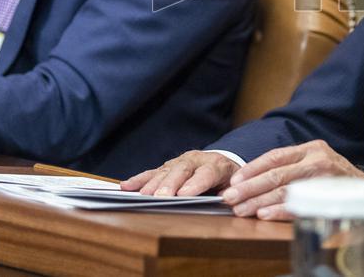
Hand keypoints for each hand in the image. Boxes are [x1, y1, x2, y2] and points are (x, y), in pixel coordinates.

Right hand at [120, 150, 239, 196]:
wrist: (225, 162)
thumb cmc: (231, 181)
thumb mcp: (237, 187)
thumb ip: (230, 194)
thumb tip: (224, 203)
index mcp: (218, 165)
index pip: (207, 173)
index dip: (196, 184)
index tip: (184, 195)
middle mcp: (197, 159)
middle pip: (182, 170)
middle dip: (170, 184)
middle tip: (160, 197)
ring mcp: (180, 161)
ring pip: (165, 170)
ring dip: (152, 184)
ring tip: (143, 196)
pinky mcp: (168, 166)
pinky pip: (152, 172)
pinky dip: (139, 180)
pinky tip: (126, 186)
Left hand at [222, 139, 363, 227]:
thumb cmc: (341, 184)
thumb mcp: (318, 167)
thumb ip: (294, 170)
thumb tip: (256, 182)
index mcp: (312, 148)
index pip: (275, 156)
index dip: (252, 168)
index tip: (235, 179)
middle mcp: (318, 157)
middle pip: (276, 173)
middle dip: (249, 187)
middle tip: (230, 197)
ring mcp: (326, 176)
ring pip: (284, 188)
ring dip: (259, 201)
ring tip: (241, 210)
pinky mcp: (332, 195)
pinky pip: (301, 203)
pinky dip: (280, 210)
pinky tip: (265, 215)